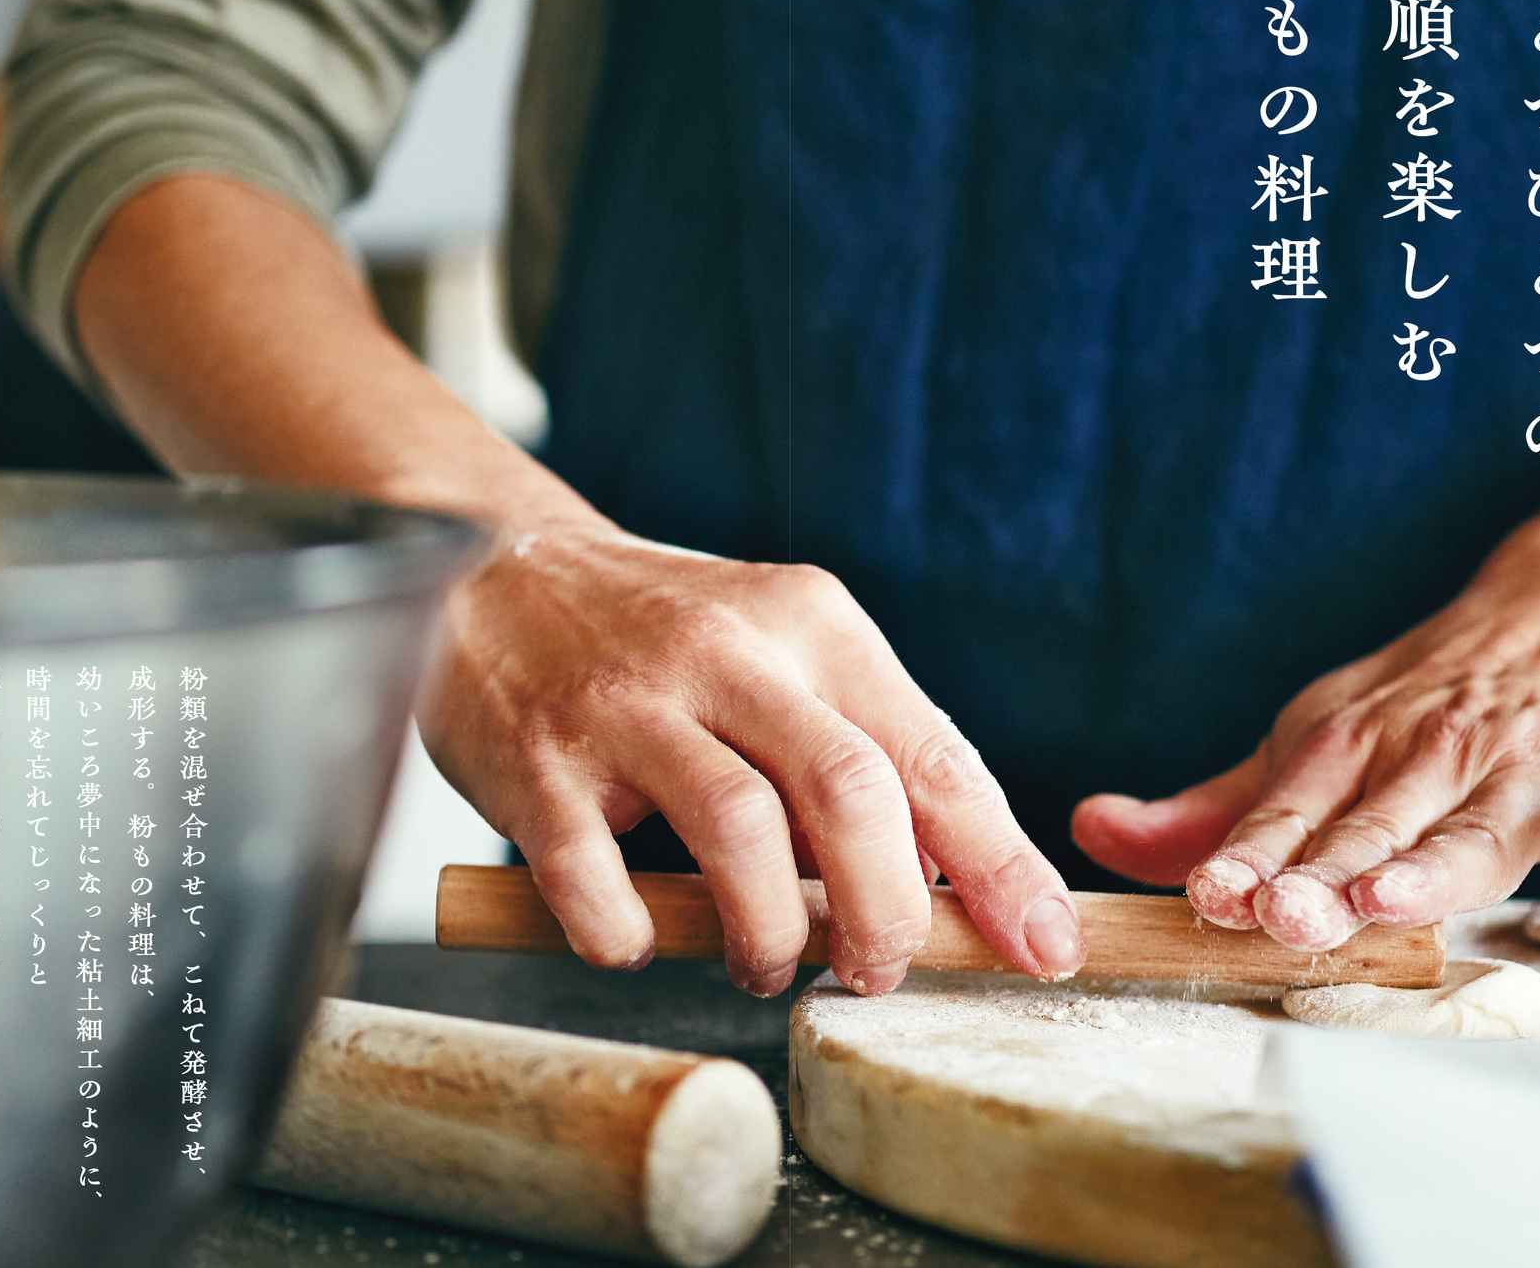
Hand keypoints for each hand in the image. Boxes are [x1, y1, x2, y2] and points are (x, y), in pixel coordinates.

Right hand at [422, 519, 1083, 993]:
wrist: (493, 569)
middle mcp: (727, 652)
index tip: (1046, 945)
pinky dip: (631, 935)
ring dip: (770, 934)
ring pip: (740, 835)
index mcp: (812, 623)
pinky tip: (638, 935)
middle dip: (890, 914)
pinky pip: (597, 881)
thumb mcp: (781, 653)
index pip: (934, 755)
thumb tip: (959, 887)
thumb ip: (862, 751)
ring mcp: (626, 705)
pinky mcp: (536, 764)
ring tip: (763, 962)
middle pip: (852, 796)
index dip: (1001, 866)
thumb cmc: (661, 639)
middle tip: (879, 970)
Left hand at [1070, 562, 1539, 950]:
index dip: (1254, 856)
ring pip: (1481, 826)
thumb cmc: (1411, 712)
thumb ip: (1210, 809)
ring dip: (1442, 860)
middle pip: (1373, 831)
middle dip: (1329, 876)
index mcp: (1348, 751)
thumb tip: (1088, 826)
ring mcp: (1527, 762)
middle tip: (1285, 914)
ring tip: (1403, 896)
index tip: (1215, 893)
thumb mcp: (1304, 749)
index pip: (1291, 815)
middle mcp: (1431, 757)